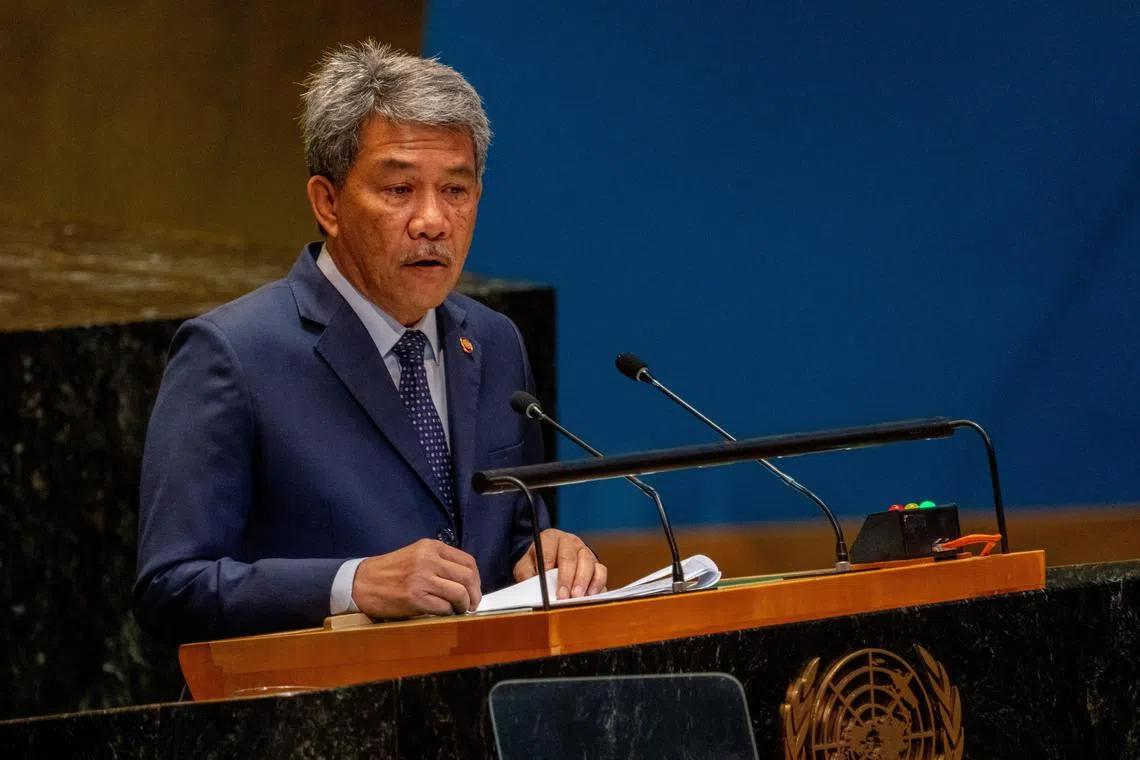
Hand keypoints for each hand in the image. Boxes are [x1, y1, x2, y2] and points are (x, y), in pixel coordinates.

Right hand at [351, 539, 481, 618]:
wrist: (361, 583)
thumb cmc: (390, 572)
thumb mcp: (417, 555)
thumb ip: (439, 562)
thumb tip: (466, 580)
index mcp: (430, 547)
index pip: (467, 561)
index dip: (476, 579)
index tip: (474, 590)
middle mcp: (428, 559)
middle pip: (467, 577)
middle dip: (474, 594)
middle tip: (472, 604)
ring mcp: (421, 578)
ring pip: (459, 593)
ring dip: (463, 606)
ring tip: (458, 610)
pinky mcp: (414, 597)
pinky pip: (443, 607)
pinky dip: (448, 613)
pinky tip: (443, 614)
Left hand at [513, 528, 607, 599]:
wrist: (550, 563)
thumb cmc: (538, 564)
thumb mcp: (526, 566)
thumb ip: (525, 573)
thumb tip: (531, 584)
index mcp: (550, 538)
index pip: (549, 547)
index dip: (547, 562)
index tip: (545, 577)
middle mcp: (570, 542)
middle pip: (570, 557)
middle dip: (566, 578)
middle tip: (562, 596)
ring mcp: (585, 552)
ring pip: (587, 563)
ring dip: (582, 581)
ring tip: (576, 597)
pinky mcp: (596, 564)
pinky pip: (601, 571)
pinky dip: (597, 583)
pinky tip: (590, 595)